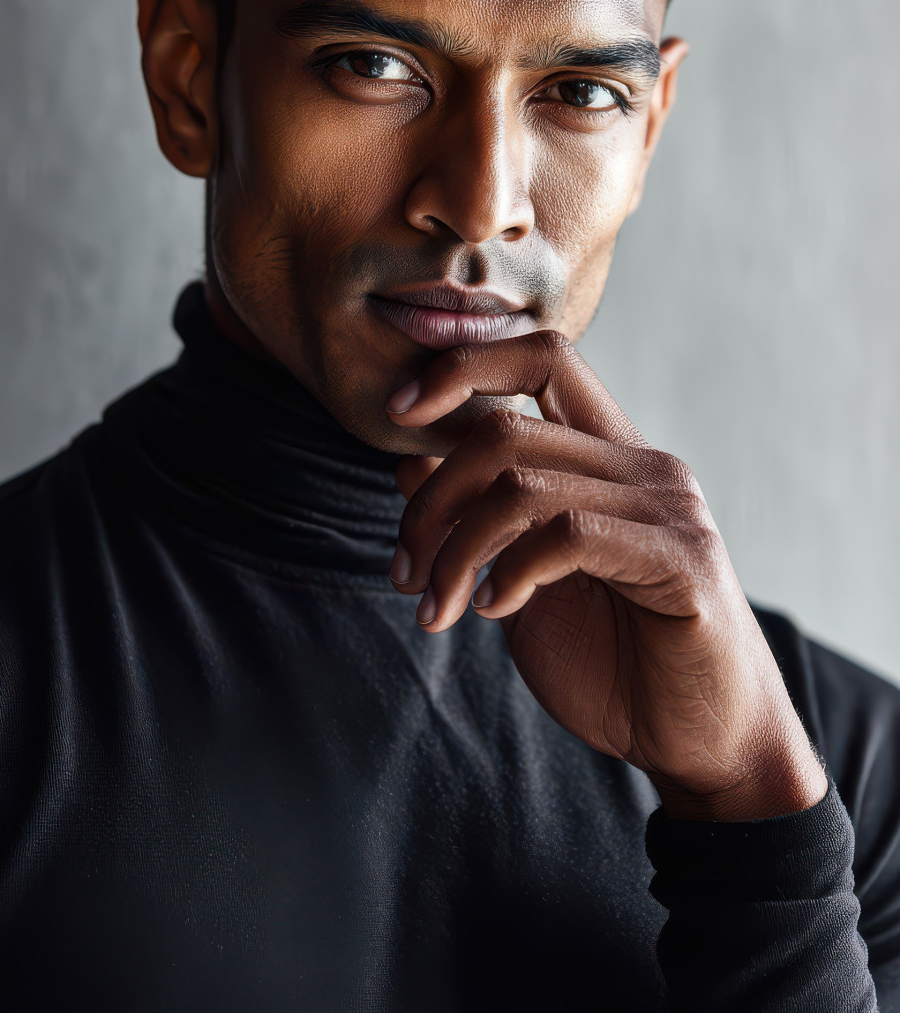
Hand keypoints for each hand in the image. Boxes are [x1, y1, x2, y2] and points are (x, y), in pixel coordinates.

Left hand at [386, 331, 827, 820]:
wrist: (701, 741)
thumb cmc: (616, 659)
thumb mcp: (522, 580)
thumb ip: (480, 519)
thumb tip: (409, 460)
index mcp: (608, 456)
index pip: (541, 357)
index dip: (464, 365)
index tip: (397, 411)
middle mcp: (643, 466)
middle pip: (504, 430)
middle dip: (431, 501)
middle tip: (404, 570)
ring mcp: (667, 509)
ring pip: (521, 487)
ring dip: (453, 553)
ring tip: (435, 610)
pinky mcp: (680, 561)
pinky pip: (569, 535)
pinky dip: (509, 572)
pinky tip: (492, 610)